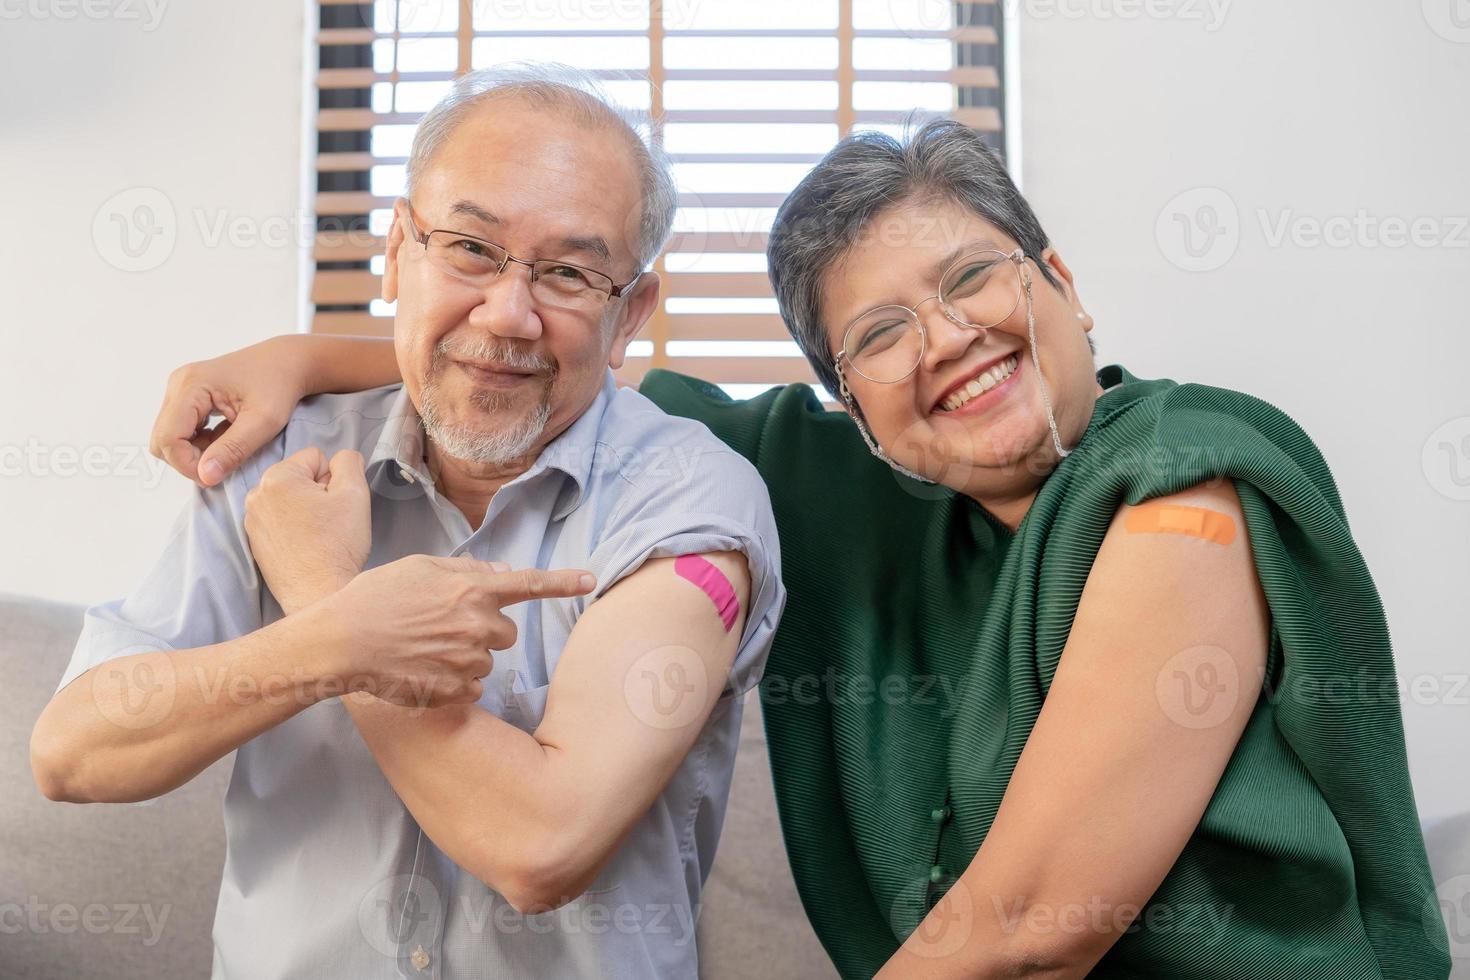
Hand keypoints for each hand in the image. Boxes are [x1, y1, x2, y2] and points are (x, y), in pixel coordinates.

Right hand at [150, 337, 307, 487]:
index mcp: (192, 385)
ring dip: (195, 452)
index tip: (216, 476)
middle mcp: (178, 383)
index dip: (187, 465)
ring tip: (229, 447)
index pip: (168, 438)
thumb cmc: (280, 385)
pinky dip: (199, 442)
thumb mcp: (264, 421)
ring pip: (169, 436)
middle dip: (188, 460)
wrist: (286, 362)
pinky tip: (225, 438)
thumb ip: (233, 449)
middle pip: (162, 439)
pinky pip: (180, 429)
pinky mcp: (187, 396)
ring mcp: (180, 389)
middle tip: (224, 465)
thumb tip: (205, 476)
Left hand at [244, 448, 371, 615]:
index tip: (336, 504)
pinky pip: (278, 521)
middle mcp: (256, 495)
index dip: (333, 478)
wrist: (320, 593)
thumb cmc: (338, 545)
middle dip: (316, 492)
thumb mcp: (355, 493)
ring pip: (289, 499)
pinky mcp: (254, 542)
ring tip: (318, 535)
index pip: (315, 457)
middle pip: (298, 477)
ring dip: (304, 509)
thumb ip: (348, 462)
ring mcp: (252, 521)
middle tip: (329, 520)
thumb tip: (340, 459)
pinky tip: (306, 546)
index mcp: (278, 477)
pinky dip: (293, 528)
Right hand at [308, 556, 596, 708]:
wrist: (340, 643)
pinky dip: (453, 683)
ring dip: (465, 657)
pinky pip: (471, 688)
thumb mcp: (419, 568)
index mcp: (472, 590)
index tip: (592, 579)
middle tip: (443, 627)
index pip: (528, 584)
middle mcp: (478, 625)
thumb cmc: (374, 598)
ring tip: (423, 649)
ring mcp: (469, 661)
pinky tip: (422, 671)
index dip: (563, 582)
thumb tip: (504, 573)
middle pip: (505, 632)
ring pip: (486, 661)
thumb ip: (467, 571)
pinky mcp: (457, 691)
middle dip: (484, 630)